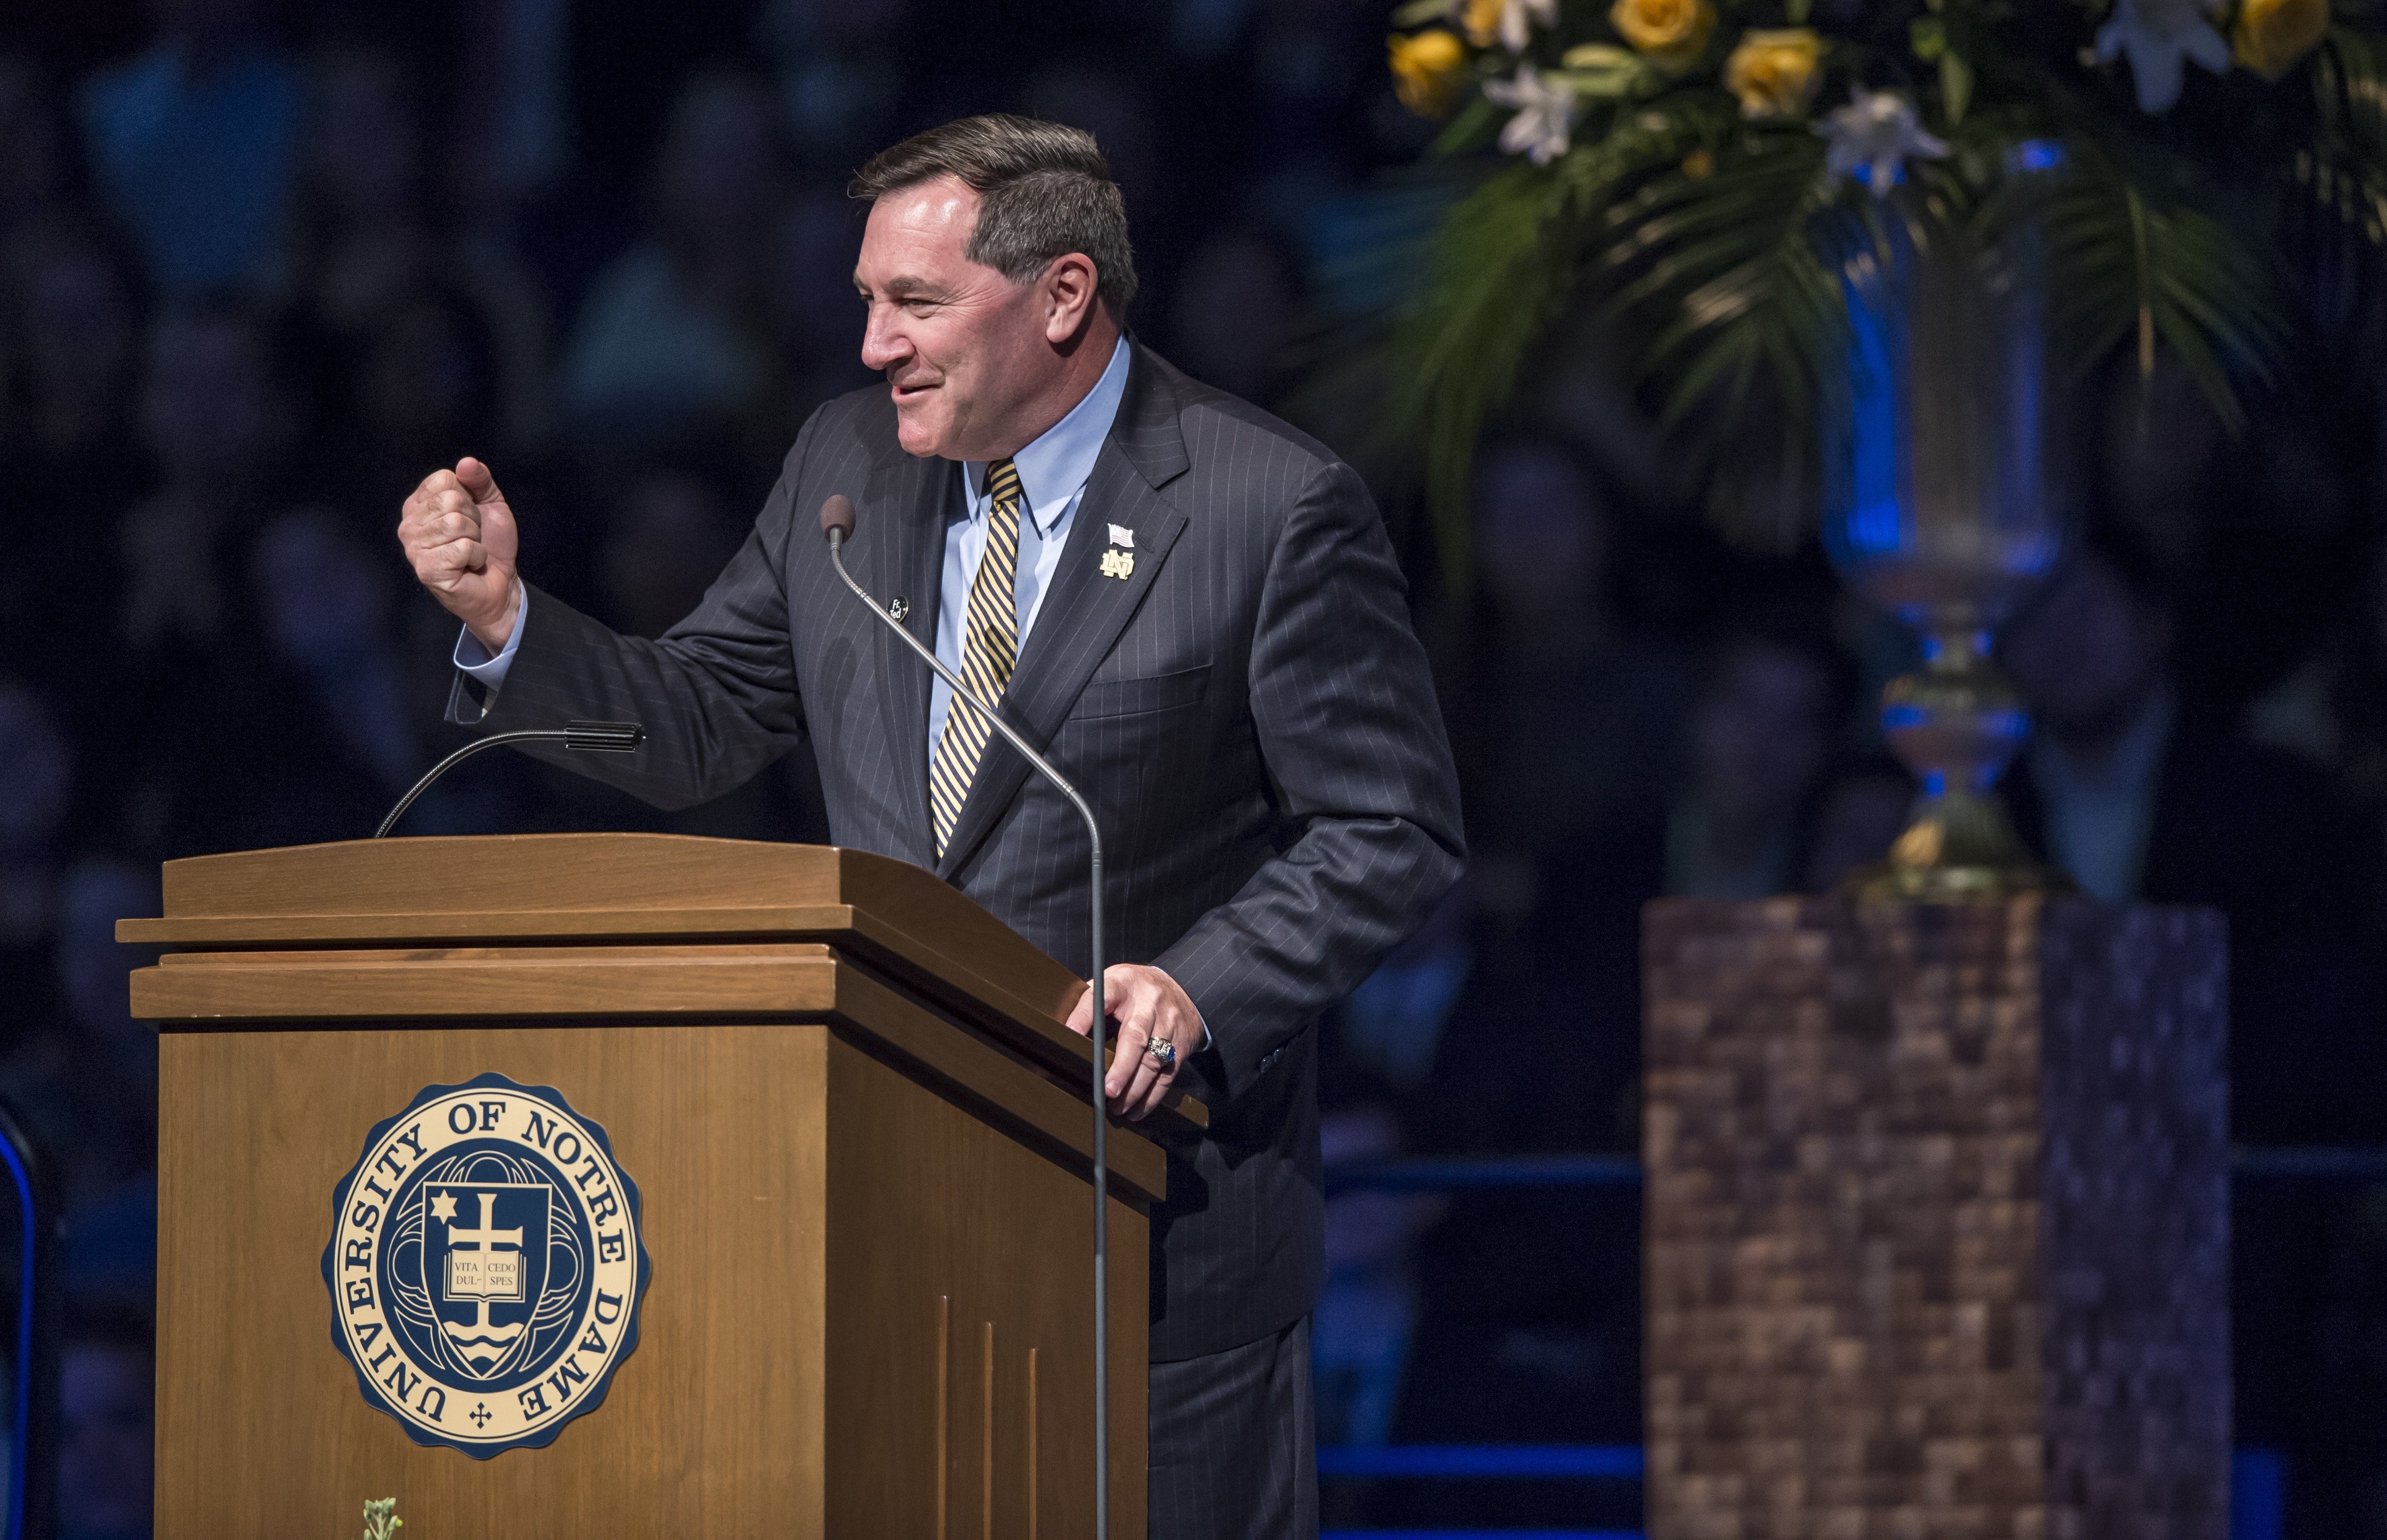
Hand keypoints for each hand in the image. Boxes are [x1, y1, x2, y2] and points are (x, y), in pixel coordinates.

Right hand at [399, 456, 519, 650]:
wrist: (501, 583)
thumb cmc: (490, 544)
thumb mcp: (490, 503)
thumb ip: (479, 480)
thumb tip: (466, 462)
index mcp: (419, 504)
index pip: (444, 478)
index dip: (469, 497)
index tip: (471, 517)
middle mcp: (409, 524)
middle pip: (451, 499)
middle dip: (474, 520)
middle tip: (472, 538)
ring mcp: (414, 548)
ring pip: (456, 523)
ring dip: (475, 539)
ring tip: (469, 552)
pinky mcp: (426, 570)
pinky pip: (463, 548)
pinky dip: (476, 556)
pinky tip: (469, 566)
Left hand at [1064, 963, 1200, 1121]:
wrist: (1181, 987)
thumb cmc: (1134, 991)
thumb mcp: (1111, 984)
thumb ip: (1091, 1003)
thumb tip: (1064, 1033)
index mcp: (1124, 985)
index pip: (1101, 998)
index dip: (1084, 1016)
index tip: (1069, 1034)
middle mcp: (1149, 1004)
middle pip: (1135, 1037)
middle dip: (1121, 1068)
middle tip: (1107, 1091)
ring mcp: (1169, 1024)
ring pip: (1153, 1061)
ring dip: (1134, 1089)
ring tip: (1117, 1107)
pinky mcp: (1181, 1044)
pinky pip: (1167, 1074)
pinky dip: (1152, 1096)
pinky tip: (1136, 1109)